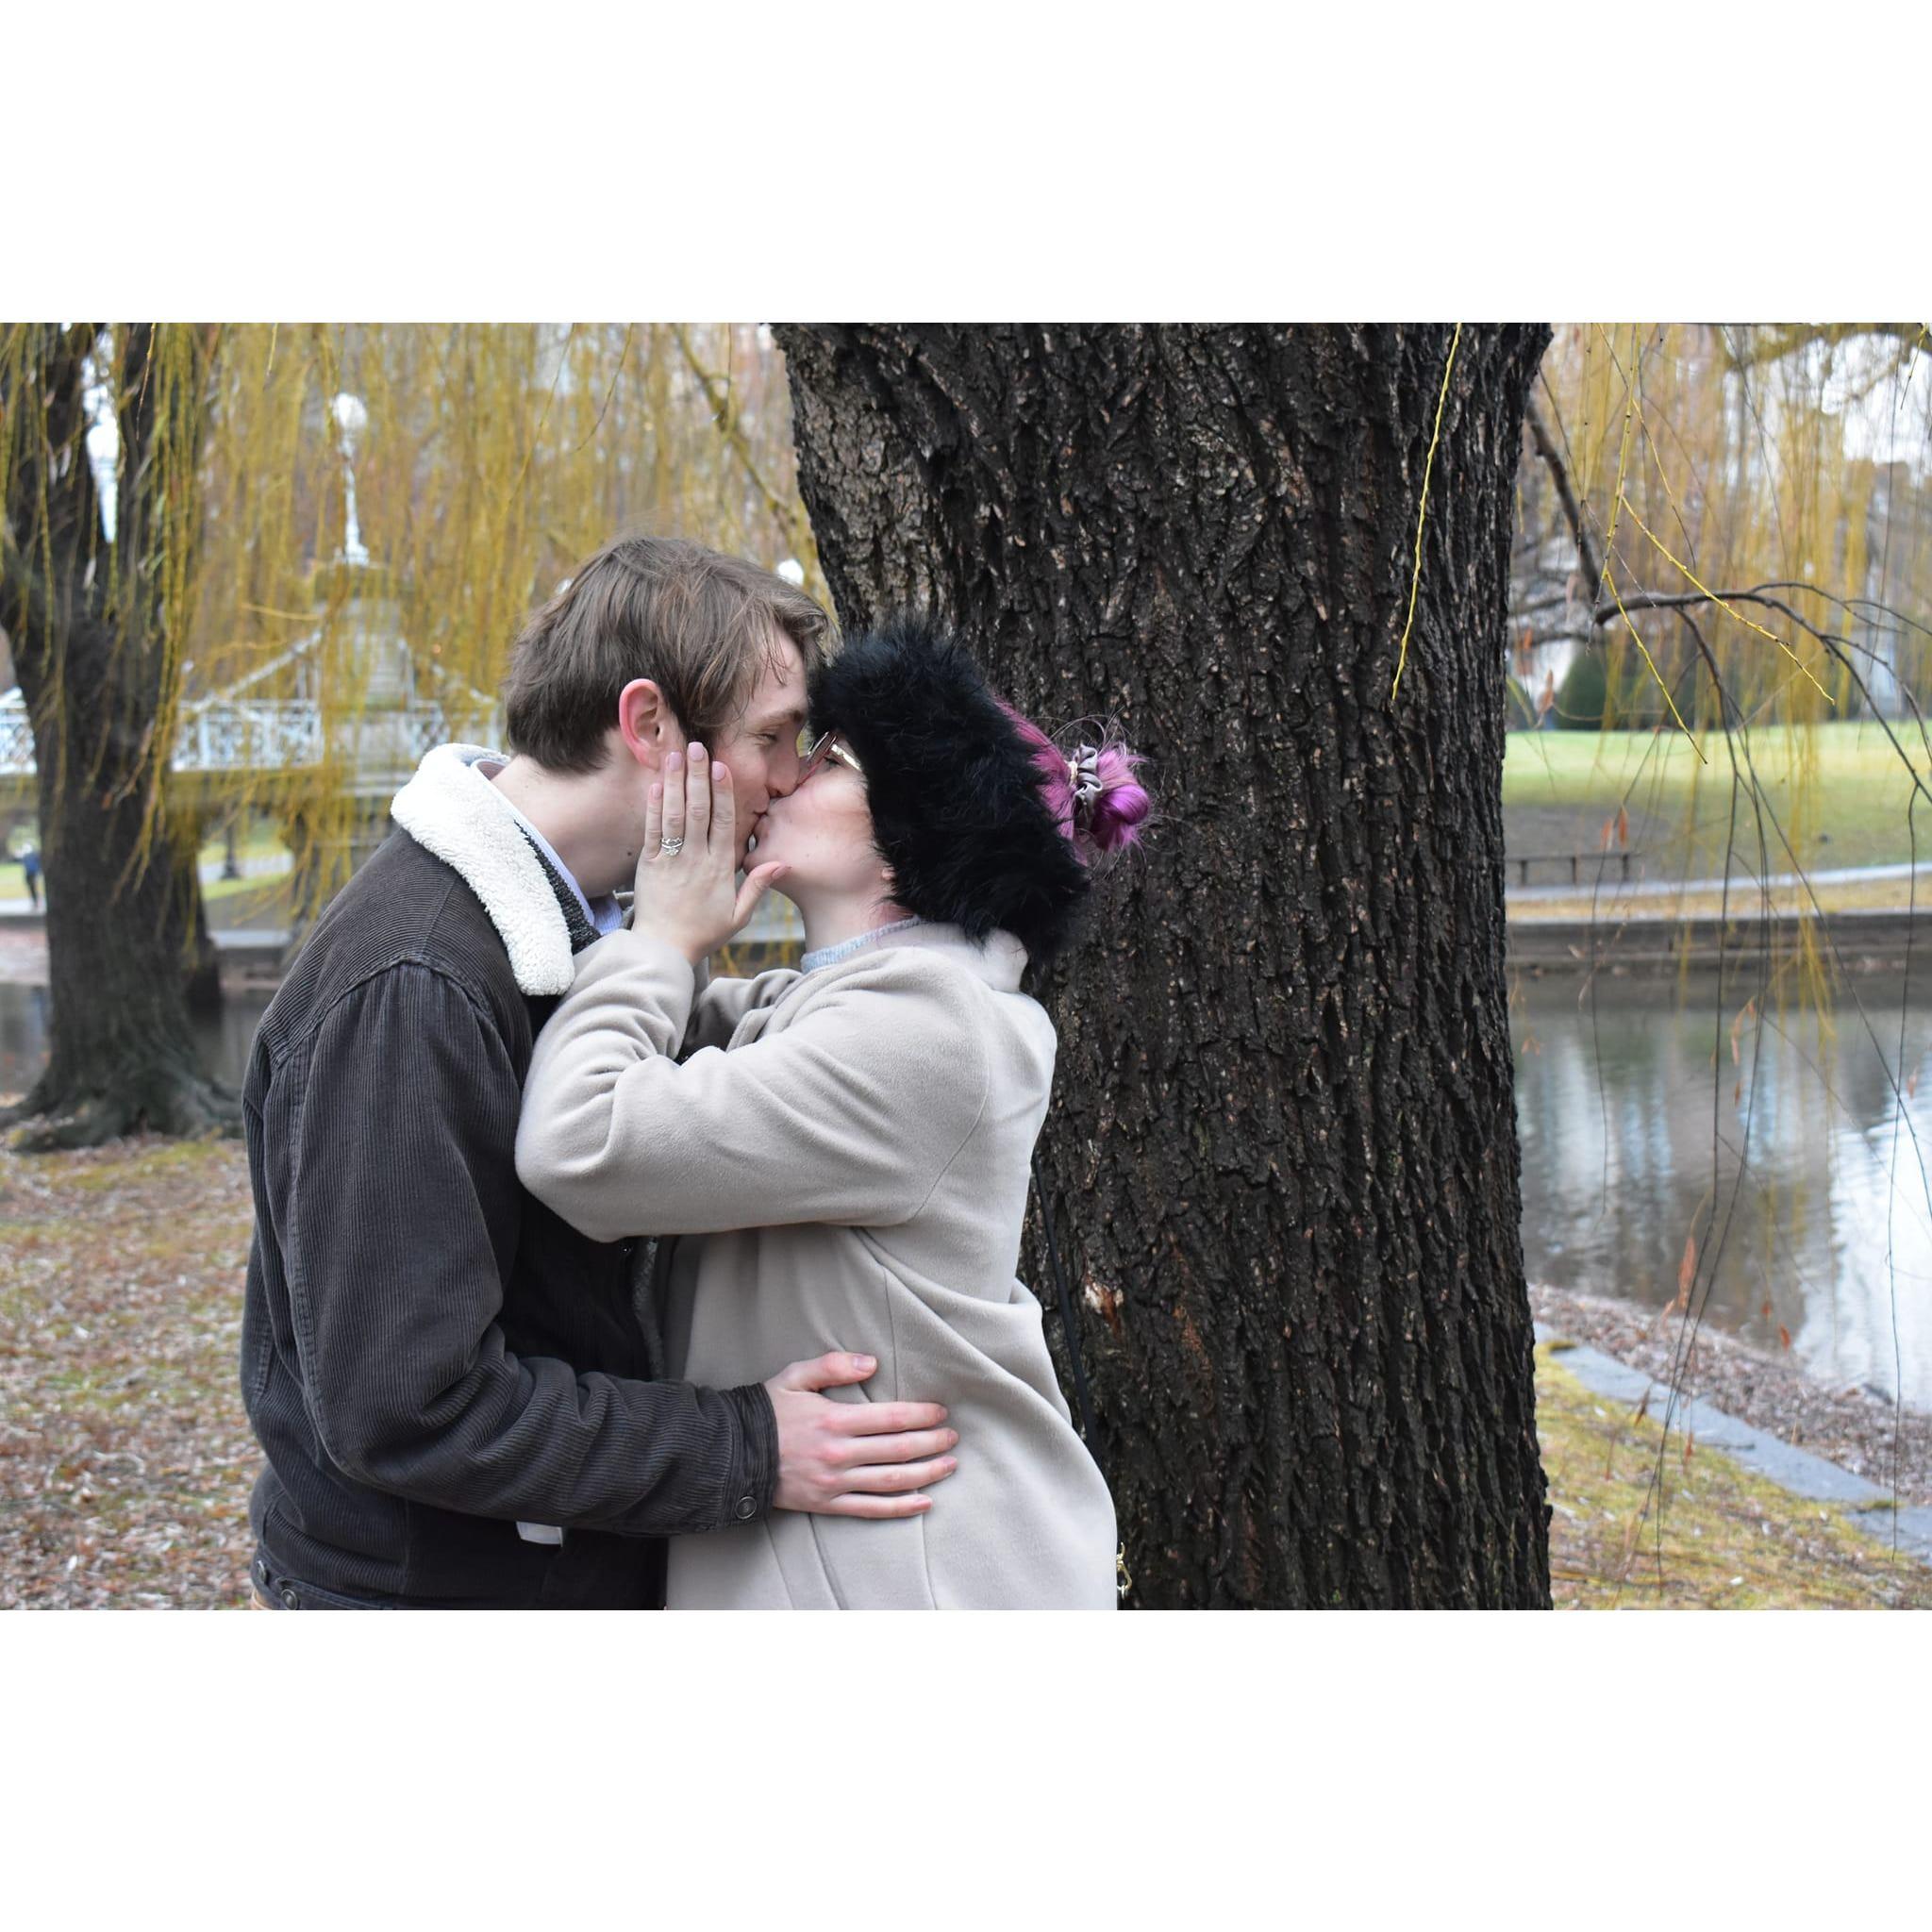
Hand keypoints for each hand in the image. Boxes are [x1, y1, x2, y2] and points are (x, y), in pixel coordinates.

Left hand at [633, 743, 787, 963]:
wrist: (665, 950)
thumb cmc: (703, 933)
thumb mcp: (738, 915)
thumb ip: (758, 886)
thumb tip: (783, 863)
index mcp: (720, 868)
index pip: (724, 823)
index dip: (723, 793)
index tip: (721, 768)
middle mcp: (696, 859)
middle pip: (698, 811)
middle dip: (697, 777)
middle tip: (697, 748)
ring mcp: (671, 860)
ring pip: (675, 815)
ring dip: (675, 783)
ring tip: (675, 755)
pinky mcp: (650, 865)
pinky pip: (652, 831)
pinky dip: (653, 807)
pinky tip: (655, 786)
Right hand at [765, 1352, 959, 1518]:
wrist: (732, 1454)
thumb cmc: (766, 1412)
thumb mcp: (794, 1376)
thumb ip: (832, 1365)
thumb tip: (871, 1363)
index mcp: (835, 1420)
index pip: (892, 1418)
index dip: (922, 1415)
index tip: (941, 1412)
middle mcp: (839, 1454)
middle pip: (899, 1450)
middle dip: (932, 1443)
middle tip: (953, 1437)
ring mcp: (835, 1483)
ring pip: (892, 1480)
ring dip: (926, 1473)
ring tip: (949, 1465)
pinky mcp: (827, 1504)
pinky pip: (871, 1509)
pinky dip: (901, 1507)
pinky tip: (925, 1501)